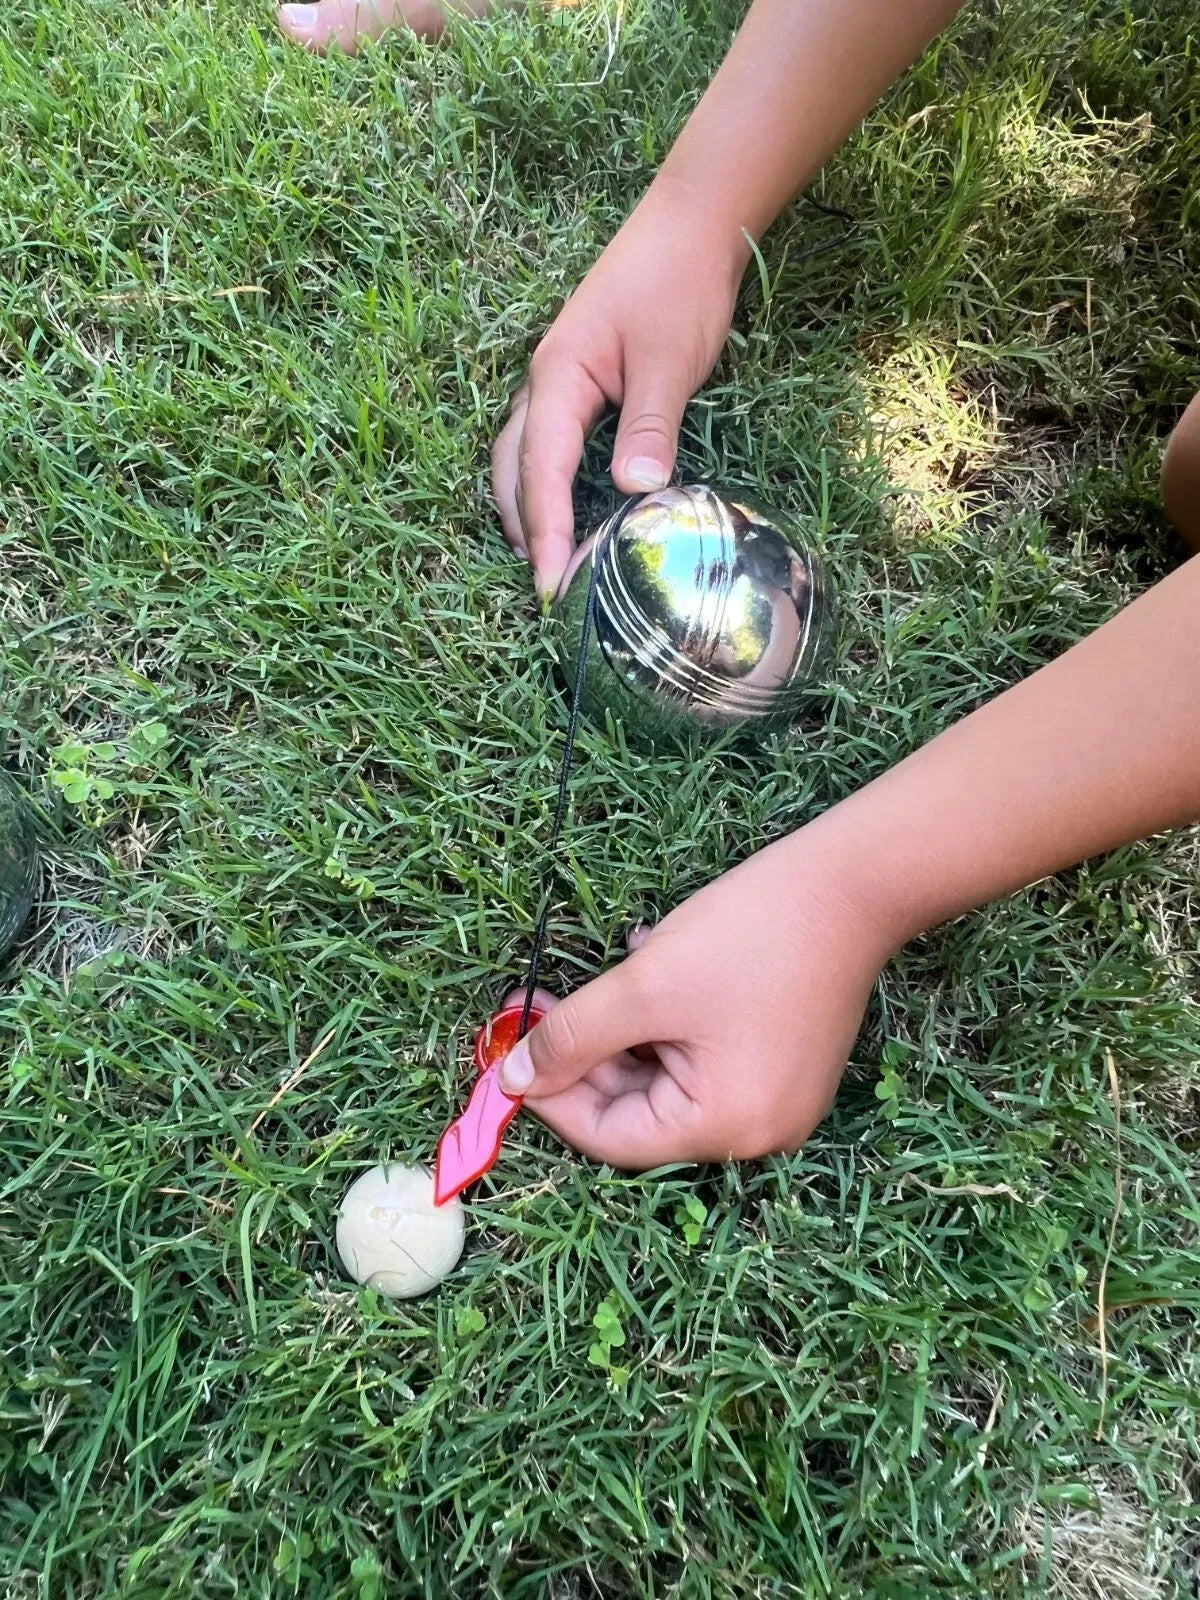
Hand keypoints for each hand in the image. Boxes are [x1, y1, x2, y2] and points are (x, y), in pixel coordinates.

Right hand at [492, 187, 745, 597]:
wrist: (692, 222)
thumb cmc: (679, 283)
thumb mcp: (669, 360)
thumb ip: (649, 426)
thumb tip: (635, 493)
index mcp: (558, 377)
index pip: (540, 472)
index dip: (545, 532)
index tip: (552, 585)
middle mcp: (545, 382)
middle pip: (513, 468)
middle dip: (522, 529)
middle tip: (544, 587)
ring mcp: (558, 379)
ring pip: (522, 456)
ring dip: (526, 507)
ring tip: (542, 556)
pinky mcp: (579, 380)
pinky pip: (546, 443)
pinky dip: (545, 482)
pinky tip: (565, 505)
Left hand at [497, 824, 899, 1167]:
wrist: (849, 884)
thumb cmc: (750, 936)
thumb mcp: (645, 986)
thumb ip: (573, 1036)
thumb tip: (513, 1078)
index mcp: (726, 1127)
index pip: (611, 1137)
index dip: (551, 1096)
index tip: (506, 1052)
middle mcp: (758, 1131)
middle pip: (639, 1111)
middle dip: (584, 1055)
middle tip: (533, 1002)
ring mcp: (777, 1100)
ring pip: (666, 1080)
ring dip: (621, 1033)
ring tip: (600, 976)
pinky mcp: (784, 1066)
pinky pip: (701, 1060)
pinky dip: (663, 1025)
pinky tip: (648, 971)